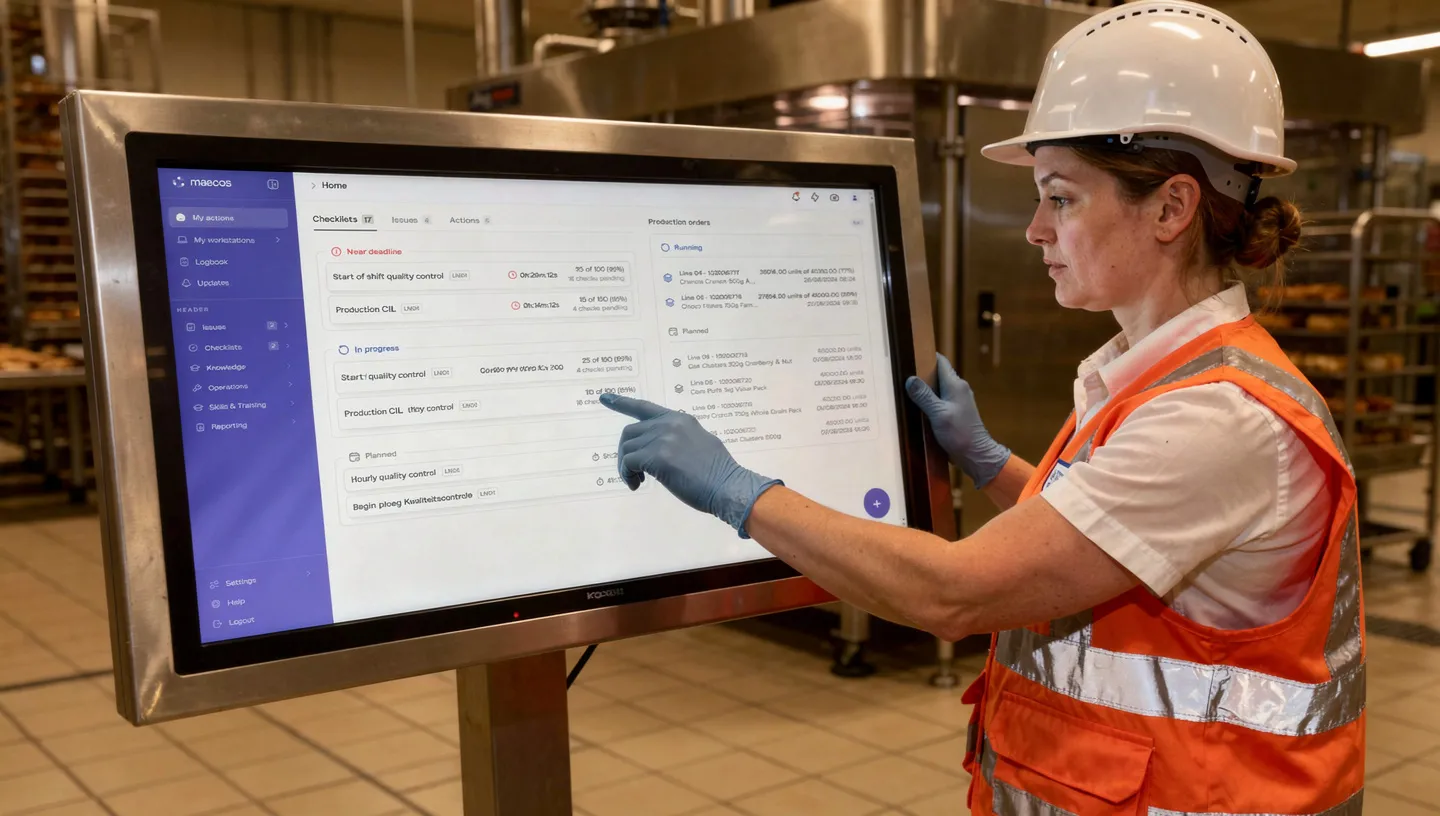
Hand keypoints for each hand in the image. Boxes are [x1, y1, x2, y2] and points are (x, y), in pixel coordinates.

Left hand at [599, 393, 782, 537]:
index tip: (605, 398)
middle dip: (624, 453)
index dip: (622, 403)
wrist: (728, 485)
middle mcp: (669, 424)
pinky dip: (627, 475)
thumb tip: (665, 450)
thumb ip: (680, 440)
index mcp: (680, 419)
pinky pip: (628, 463)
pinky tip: (637, 485)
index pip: (645, 407)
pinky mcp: (657, 456)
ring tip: (637, 481)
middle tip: (632, 472)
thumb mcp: (700, 444)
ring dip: (626, 467)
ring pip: (626, 448)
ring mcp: (663, 438)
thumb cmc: (718, 473)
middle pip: (630, 432)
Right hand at [905, 354, 1009, 487]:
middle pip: (937, 374)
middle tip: (899, 372)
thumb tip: (909, 379)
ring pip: (937, 388)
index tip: (909, 353)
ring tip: (903, 388)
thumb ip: (924, 396)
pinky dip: (928, 401)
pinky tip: (915, 406)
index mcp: (955, 385)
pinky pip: (939, 401)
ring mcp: (957, 401)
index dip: (926, 355)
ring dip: (923, 389)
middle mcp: (958, 389)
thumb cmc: (959, 433)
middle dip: (921, 373)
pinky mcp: (954, 413)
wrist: (976, 455)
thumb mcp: (938, 413)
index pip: (940, 361)